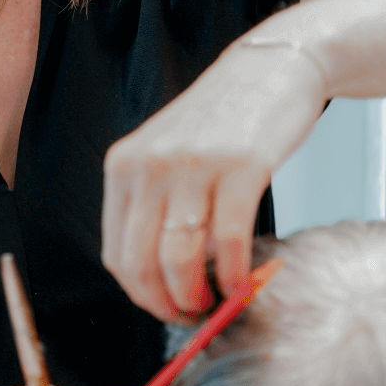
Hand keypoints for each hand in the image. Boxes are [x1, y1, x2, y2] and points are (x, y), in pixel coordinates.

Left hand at [101, 41, 325, 318]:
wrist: (269, 68)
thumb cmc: (221, 122)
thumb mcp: (167, 154)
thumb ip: (156, 205)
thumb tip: (161, 279)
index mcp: (123, 165)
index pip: (115, 251)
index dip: (139, 292)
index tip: (162, 307)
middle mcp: (149, 165)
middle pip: (140, 261)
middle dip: (163, 303)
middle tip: (190, 317)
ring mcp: (193, 166)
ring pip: (179, 257)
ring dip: (195, 296)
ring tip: (214, 304)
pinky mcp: (240, 168)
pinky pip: (228, 240)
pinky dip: (233, 274)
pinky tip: (241, 284)